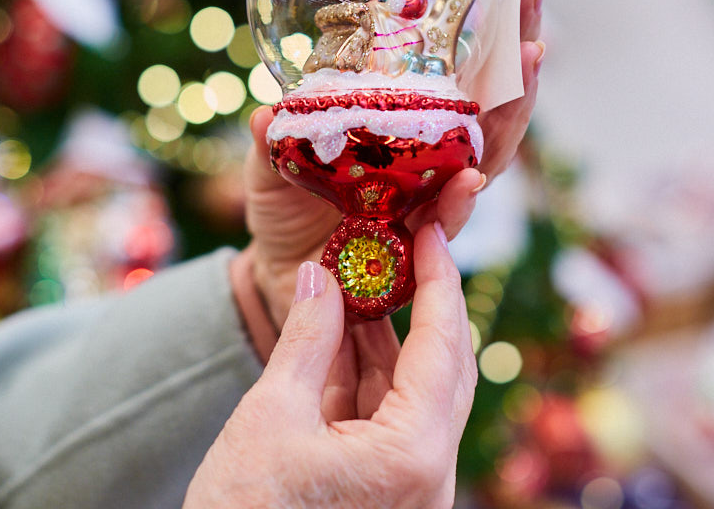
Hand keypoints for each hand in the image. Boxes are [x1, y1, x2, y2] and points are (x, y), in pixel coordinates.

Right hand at [186, 223, 476, 508]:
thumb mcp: (271, 414)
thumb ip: (307, 338)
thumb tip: (322, 274)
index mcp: (415, 454)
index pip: (442, 346)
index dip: (439, 280)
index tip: (431, 231)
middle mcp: (428, 473)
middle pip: (441, 367)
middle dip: (419, 304)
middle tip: (401, 246)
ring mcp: (409, 486)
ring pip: (412, 391)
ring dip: (385, 336)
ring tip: (356, 278)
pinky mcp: (384, 491)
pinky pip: (386, 418)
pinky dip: (365, 374)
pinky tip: (341, 331)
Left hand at [244, 0, 544, 328]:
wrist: (279, 274)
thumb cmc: (284, 206)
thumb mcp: (270, 165)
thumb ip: (270, 140)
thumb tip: (263, 113)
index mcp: (402, 129)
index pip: (453, 80)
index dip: (482, 41)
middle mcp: (428, 162)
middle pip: (488, 110)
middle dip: (517, 63)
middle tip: (533, 11)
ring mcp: (428, 201)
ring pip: (485, 158)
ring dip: (509, 114)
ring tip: (527, 65)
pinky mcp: (419, 248)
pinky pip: (447, 222)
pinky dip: (459, 202)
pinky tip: (472, 178)